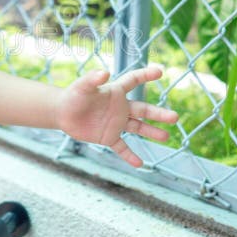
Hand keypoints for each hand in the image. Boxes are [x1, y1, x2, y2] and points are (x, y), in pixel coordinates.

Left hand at [54, 67, 178, 166]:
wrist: (62, 113)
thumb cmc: (72, 96)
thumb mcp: (82, 87)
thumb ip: (92, 79)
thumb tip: (105, 72)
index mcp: (115, 92)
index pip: (133, 80)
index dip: (146, 75)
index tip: (160, 71)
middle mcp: (120, 108)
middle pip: (143, 110)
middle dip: (159, 114)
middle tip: (175, 117)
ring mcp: (116, 123)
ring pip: (138, 128)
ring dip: (152, 132)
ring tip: (166, 137)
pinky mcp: (108, 137)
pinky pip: (122, 147)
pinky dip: (130, 155)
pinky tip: (140, 164)